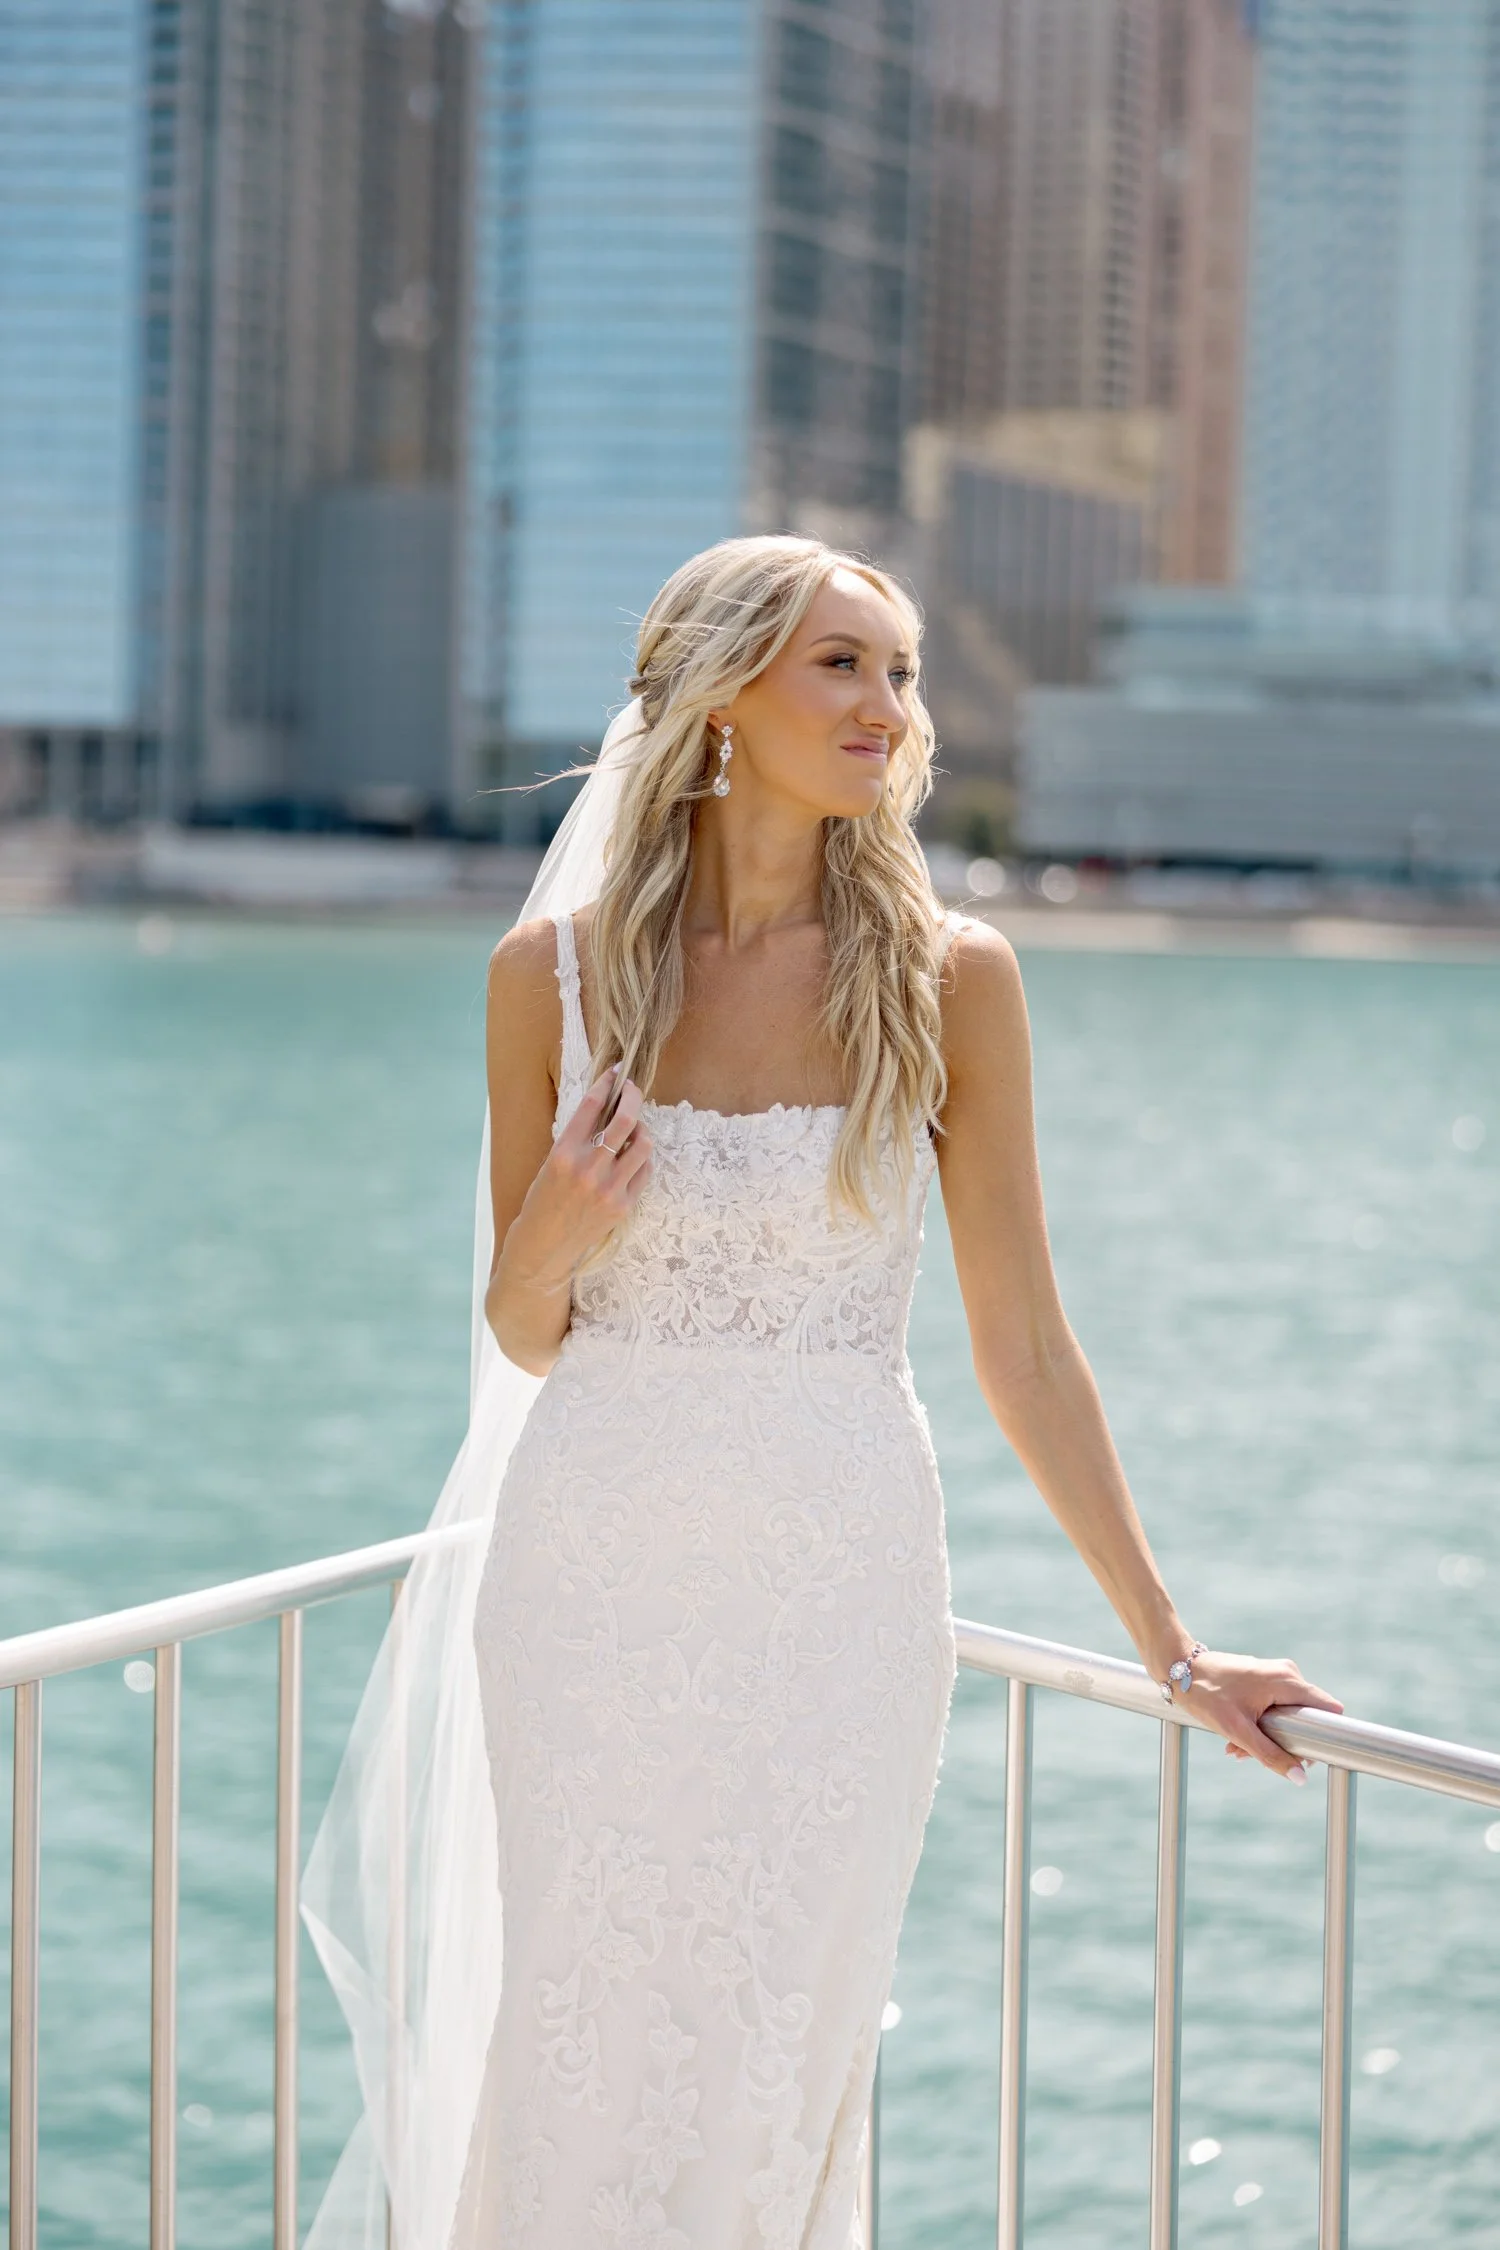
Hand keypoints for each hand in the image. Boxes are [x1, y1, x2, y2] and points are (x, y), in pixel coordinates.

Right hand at [500, 1068, 652, 1293]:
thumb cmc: (542, 1202)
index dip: (607, 1083)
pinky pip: (645, 1170)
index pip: (592, 1105)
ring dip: (641, 1129)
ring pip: (643, 1144)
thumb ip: (577, 1138)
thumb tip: (606, 1107)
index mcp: (563, 1153)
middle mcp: (588, 1168)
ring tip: (634, 1129)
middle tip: (632, 1090)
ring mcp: (609, 1188)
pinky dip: (642, 1157)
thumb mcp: (550, 1163)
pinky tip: (634, 1156)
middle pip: (625, 1119)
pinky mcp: (623, 1205)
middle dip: (632, 1096)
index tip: (615, 1073)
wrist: (543, 1247)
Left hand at [1169, 1648, 1342, 1781]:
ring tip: (1235, 1748)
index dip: (1323, 1736)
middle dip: (1283, 1742)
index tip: (1302, 1754)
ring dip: (1266, 1738)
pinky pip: (1274, 1709)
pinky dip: (1259, 1726)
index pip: (1329, 1710)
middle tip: (1252, 1755)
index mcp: (1287, 1681)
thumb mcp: (1238, 1730)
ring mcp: (1276, 1675)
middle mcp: (1287, 1674)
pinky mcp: (1264, 1679)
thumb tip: (1301, 1778)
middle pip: (1306, 1718)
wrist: (1179, 1669)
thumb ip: (1270, 1754)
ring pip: (1288, 1717)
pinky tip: (1235, 1738)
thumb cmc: (1206, 1695)